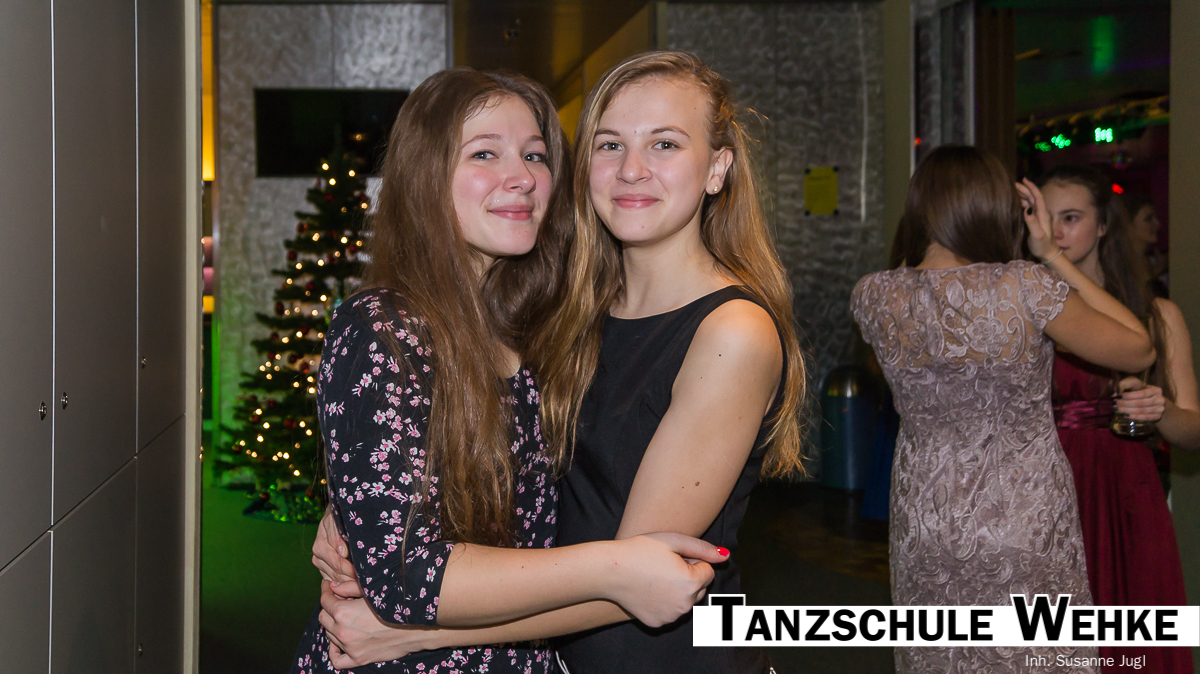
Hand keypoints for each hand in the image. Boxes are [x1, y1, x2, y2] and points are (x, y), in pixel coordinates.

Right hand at [312, 508, 357, 587]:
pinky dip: (344, 585)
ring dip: (349, 584)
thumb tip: (342, 553)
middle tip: (368, 584)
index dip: (352, 570)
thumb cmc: (340, 517)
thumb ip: (338, 536)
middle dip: (352, 580)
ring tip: (364, 586)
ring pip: (335, 580)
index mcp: (320, 546)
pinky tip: (356, 586)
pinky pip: (333, 581)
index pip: (338, 564)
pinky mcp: (323, 568)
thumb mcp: (338, 521)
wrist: (336, 515)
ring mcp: (320, 564)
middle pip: (336, 574)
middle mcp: (318, 556)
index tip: (365, 574)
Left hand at [319, 580, 432, 667]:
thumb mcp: (371, 590)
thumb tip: (332, 586)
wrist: (416, 625)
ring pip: (329, 635)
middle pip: (324, 617)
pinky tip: (339, 642)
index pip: (325, 600)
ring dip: (333, 625)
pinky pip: (337, 660)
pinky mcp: (358, 659)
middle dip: (329, 607)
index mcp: (343, 612)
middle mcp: (342, 631)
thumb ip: (348, 586)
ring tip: (346, 617)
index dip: (326, 591)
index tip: (329, 586)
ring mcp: (349, 647)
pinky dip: (334, 651)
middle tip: (340, 600)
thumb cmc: (395, 603)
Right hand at [604, 532, 725, 627]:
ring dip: (679, 590)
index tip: (673, 557)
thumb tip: (725, 556)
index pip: (708, 572)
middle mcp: (685, 605)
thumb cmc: (640, 550)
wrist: (609, 570)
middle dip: (689, 577)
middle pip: (700, 589)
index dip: (692, 561)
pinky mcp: (658, 623)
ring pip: (686, 601)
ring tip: (655, 577)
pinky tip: (648, 590)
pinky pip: (671, 611)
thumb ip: (703, 549)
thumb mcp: (673, 541)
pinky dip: (665, 602)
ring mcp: (671, 616)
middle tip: (664, 566)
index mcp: (691, 583)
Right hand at [1015, 178, 1059, 261]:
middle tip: (1013, 184)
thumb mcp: (1037, 235)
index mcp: (1043, 214)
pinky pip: (1029, 207)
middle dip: (1025, 189)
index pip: (1037, 196)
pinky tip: (1017, 201)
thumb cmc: (1043, 246)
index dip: (1031, 187)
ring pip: (1031, 201)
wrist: (1049, 253)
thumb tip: (1026, 208)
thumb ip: (1032, 222)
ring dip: (1023, 194)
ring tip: (1013, 190)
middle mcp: (1042, 213)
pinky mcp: (1035, 220)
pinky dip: (1022, 202)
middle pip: (1033, 197)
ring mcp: (1039, 216)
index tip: (1024, 179)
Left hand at [1116, 377, 1166, 421]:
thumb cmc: (1141, 392)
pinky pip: (1145, 418)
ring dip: (1128, 411)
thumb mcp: (1135, 385)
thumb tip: (1114, 392)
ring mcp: (1160, 409)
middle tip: (1115, 404)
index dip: (1130, 395)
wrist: (1154, 403)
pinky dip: (1134, 417)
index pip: (1142, 393)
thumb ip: (1125, 384)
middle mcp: (1160, 399)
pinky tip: (1125, 415)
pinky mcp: (1157, 417)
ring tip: (1117, 409)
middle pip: (1142, 403)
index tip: (1118, 396)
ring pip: (1142, 411)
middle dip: (1126, 404)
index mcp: (1156, 390)